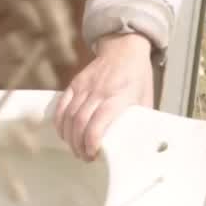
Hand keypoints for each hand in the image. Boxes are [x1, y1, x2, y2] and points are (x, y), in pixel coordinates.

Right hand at [52, 33, 154, 160]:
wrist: (125, 48)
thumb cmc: (137, 77)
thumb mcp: (146, 99)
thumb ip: (140, 120)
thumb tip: (141, 143)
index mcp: (118, 97)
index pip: (98, 123)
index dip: (91, 142)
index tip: (93, 154)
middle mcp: (99, 92)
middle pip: (80, 123)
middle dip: (79, 145)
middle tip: (84, 157)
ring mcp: (84, 86)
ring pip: (68, 116)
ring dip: (69, 137)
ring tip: (76, 149)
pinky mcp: (75, 83)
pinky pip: (62, 105)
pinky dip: (60, 122)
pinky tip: (64, 134)